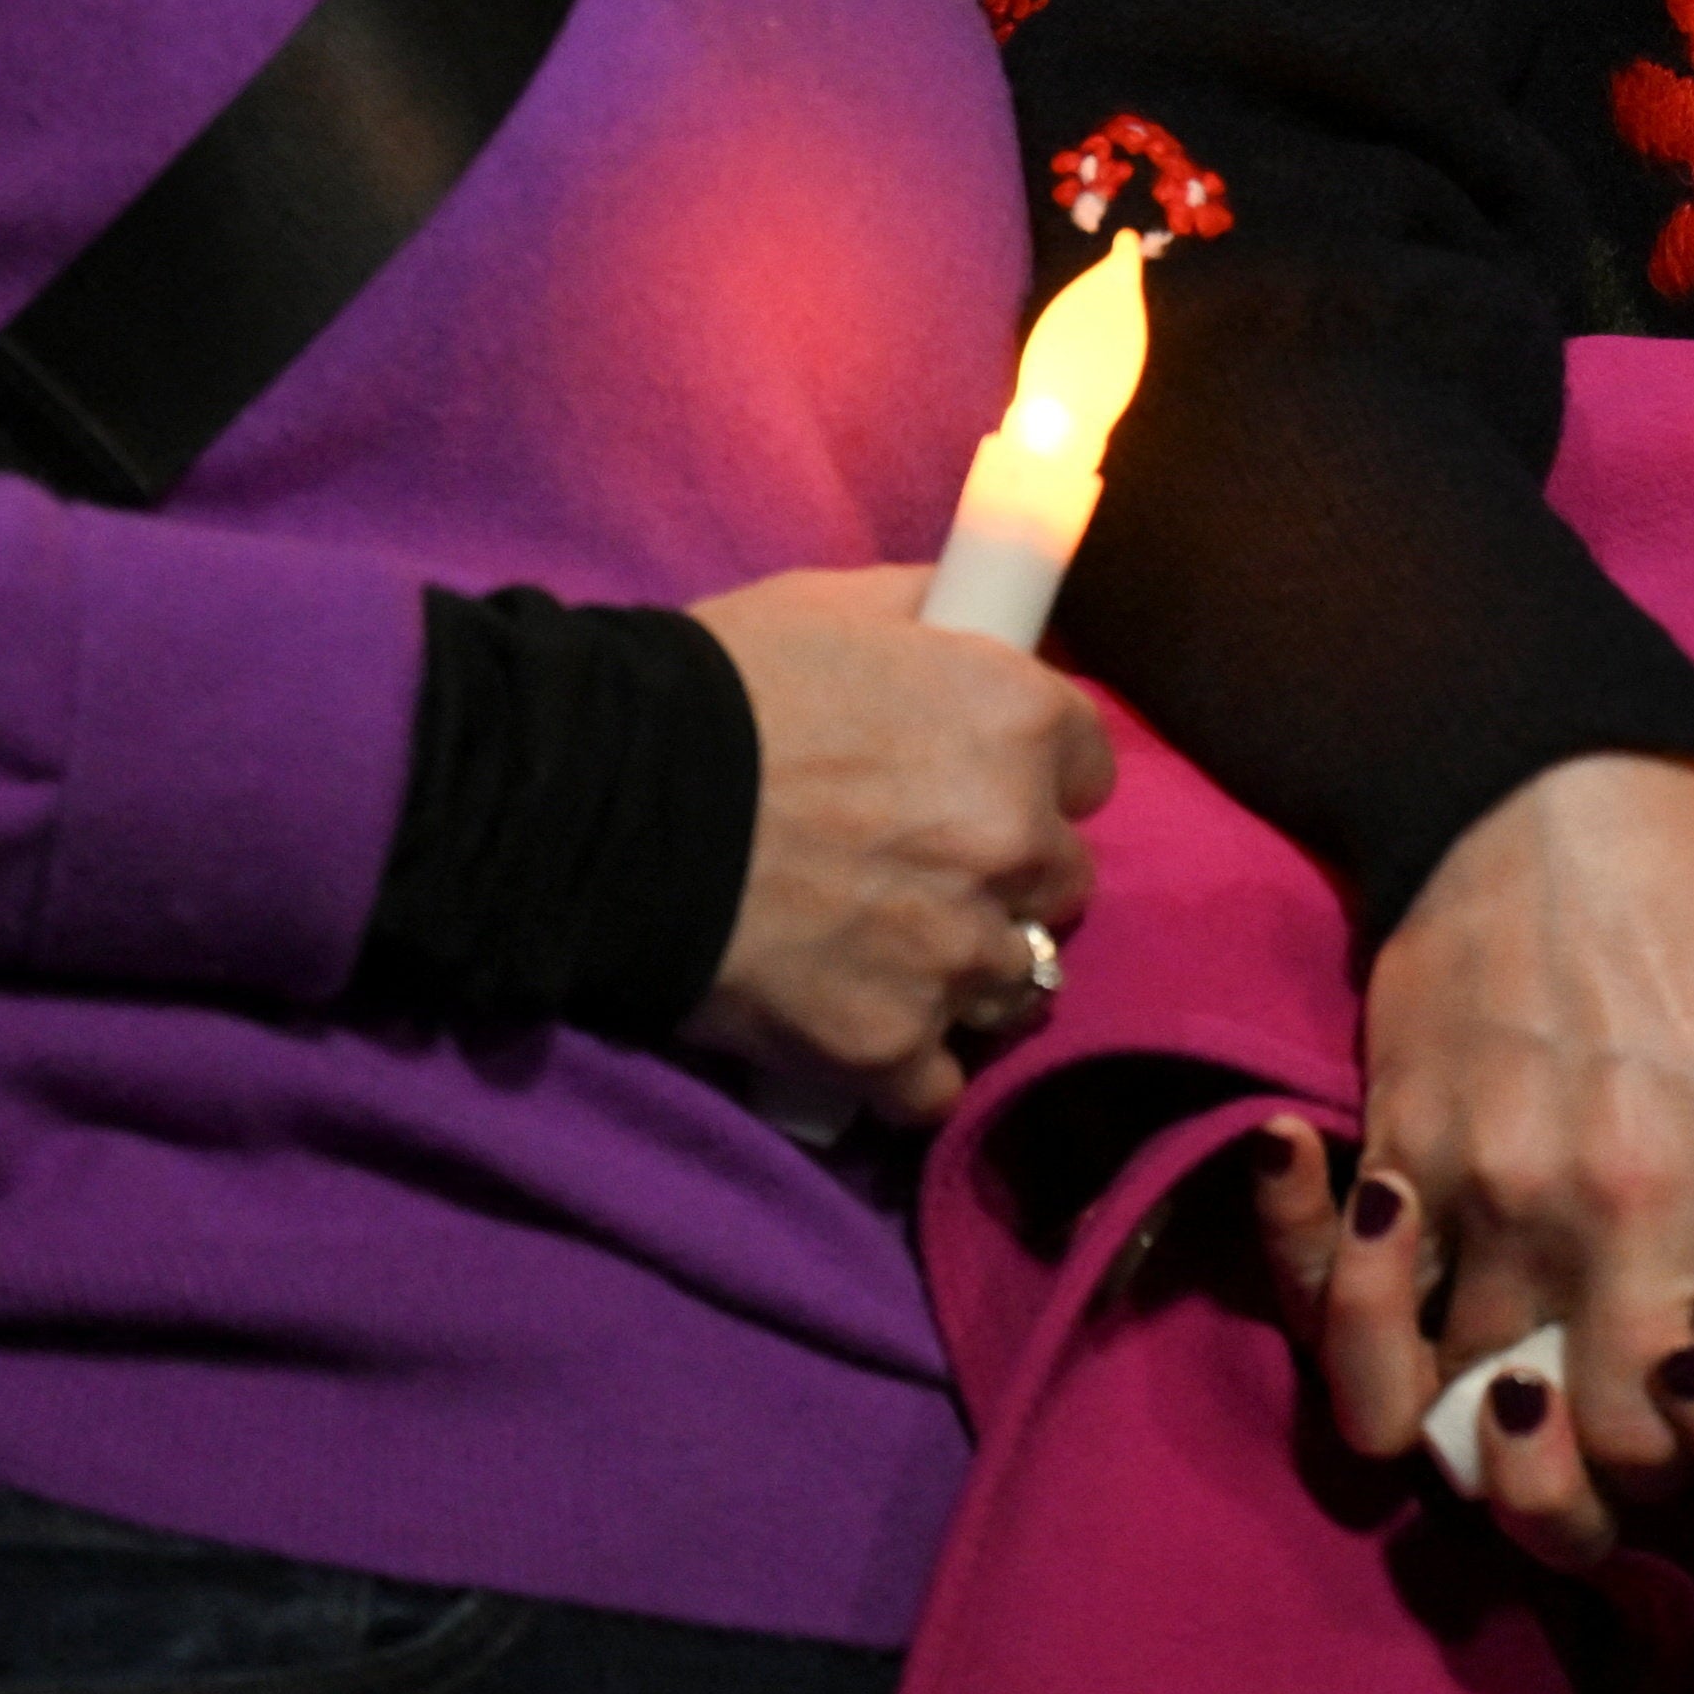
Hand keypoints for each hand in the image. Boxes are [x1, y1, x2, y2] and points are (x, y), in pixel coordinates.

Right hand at [682, 563, 1115, 1124]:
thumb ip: (933, 613)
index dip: (1036, 778)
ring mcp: (955, 953)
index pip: (1090, 768)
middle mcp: (1013, 840)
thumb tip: (977, 619)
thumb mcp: (839, 606)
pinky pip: (937, 1086)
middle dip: (1006, 879)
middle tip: (925, 873)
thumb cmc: (723, 686)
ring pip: (1013, 985)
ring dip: (964, 974)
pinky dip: (906, 1069)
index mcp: (1018, 722)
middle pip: (1060, 883)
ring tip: (890, 958)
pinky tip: (863, 1033)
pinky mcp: (889, 1044)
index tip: (983, 786)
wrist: (603, 803)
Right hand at [1337, 752, 1693, 1568]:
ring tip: (1532, 1397)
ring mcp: (1505, 1201)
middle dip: (1652, 1449)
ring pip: (1499, 1429)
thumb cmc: (1688, 906)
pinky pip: (1369, 1346)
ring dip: (1518, 1439)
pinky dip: (1379, 1374)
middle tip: (1641, 1389)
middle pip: (1641, 1452)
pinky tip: (1415, 1359)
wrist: (1544, 789)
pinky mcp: (1404, 1168)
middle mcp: (1636, 1213)